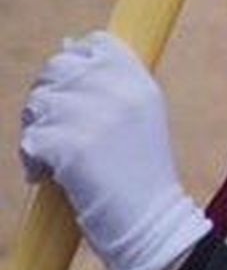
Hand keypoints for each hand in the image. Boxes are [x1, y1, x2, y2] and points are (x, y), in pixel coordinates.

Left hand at [19, 31, 209, 269]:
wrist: (152, 224)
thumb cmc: (141, 176)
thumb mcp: (141, 119)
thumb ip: (110, 84)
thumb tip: (66, 45)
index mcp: (141, 83)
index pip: (96, 45)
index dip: (76, 64)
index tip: (76, 94)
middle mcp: (120, 93)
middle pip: (58, 71)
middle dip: (49, 100)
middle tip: (61, 133)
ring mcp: (95, 117)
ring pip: (38, 105)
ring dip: (39, 133)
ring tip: (59, 159)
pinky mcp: (70, 146)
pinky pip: (29, 140)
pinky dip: (32, 163)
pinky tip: (50, 177)